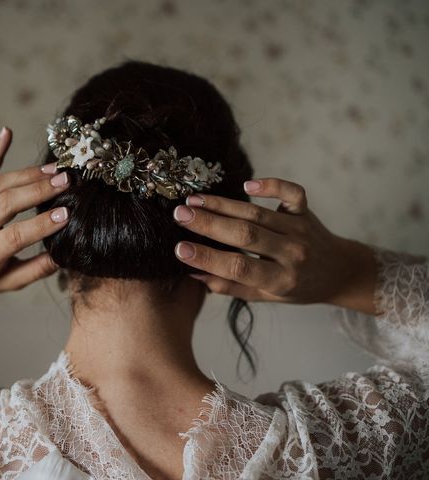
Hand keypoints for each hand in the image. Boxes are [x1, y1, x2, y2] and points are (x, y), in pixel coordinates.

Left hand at [0, 127, 70, 306]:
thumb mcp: (8, 283)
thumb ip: (36, 270)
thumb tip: (66, 255)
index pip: (16, 235)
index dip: (42, 224)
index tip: (66, 214)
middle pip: (7, 202)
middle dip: (38, 189)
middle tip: (66, 181)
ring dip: (28, 174)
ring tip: (55, 169)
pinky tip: (7, 131)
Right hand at [172, 178, 376, 313]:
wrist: (337, 272)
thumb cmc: (295, 287)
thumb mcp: (264, 295)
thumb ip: (229, 285)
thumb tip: (194, 272)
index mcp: (281, 280)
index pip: (239, 267)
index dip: (208, 258)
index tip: (180, 249)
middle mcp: (292, 253)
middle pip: (246, 235)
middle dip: (209, 224)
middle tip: (179, 215)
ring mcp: (300, 229)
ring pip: (257, 213)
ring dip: (222, 205)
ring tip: (193, 200)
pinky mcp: (305, 211)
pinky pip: (291, 193)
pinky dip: (271, 185)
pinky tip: (247, 185)